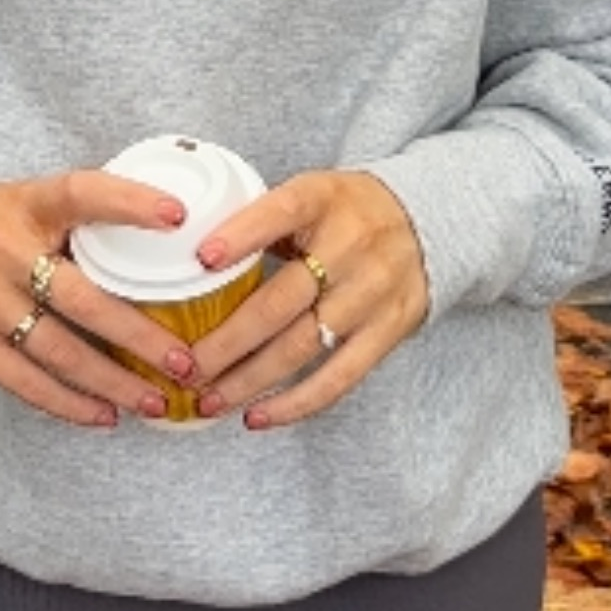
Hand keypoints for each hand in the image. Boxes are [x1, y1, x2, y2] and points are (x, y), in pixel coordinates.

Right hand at [0, 168, 204, 425]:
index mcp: (29, 204)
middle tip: (187, 363)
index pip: (82, 193)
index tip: (178, 217)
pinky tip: (104, 415)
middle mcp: (6, 250)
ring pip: (59, 351)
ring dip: (113, 382)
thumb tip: (165, 240)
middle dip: (140, 337)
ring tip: (156, 401)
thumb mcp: (26, 199)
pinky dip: (68, 403)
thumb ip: (78, 219)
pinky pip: (25, 381)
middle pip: (83, 300)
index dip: (130, 203)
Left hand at [185, 169, 429, 428]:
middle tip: (183, 366)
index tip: (201, 259)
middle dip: (226, 341)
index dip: (241, 236)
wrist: (426, 220)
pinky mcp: (388, 331)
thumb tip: (192, 263)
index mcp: (322, 200)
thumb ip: (262, 221)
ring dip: (249, 381)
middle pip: (280, 301)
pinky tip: (256, 417)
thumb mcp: (309, 194)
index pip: (280, 214)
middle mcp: (351, 246)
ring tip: (208, 400)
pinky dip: (295, 403)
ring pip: (301, 347)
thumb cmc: (346, 211)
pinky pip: (338, 378)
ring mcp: (372, 293)